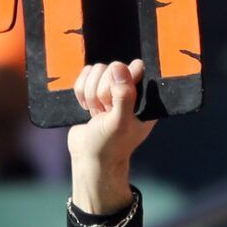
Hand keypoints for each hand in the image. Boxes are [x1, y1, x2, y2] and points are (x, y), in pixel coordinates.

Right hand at [67, 60, 155, 214]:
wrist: (90, 160)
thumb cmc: (110, 145)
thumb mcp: (120, 122)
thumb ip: (124, 95)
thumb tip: (119, 66)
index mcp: (144, 96)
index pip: (133, 68)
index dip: (118, 84)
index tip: (113, 104)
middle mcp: (130, 89)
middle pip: (110, 68)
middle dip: (101, 93)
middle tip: (104, 113)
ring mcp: (111, 89)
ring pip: (95, 71)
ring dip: (90, 94)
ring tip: (97, 113)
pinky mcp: (94, 90)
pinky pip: (84, 76)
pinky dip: (81, 93)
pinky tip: (87, 109)